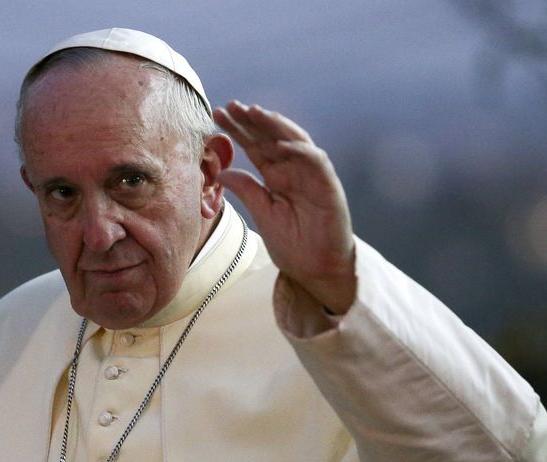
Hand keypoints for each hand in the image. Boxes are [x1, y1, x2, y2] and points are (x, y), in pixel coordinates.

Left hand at [213, 101, 356, 313]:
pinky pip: (316, 161)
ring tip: (254, 113)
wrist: (316, 270)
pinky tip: (279, 145)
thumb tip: (222, 171)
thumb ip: (246, 190)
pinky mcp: (329, 186)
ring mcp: (312, 176)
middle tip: (231, 106)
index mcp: (276, 176)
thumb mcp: (262, 214)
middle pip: (272, 137)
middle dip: (252, 121)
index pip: (255, 146)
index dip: (238, 130)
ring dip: (275, 126)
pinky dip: (299, 151)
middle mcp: (294, 170)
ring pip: (294, 141)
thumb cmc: (293, 244)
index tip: (218, 116)